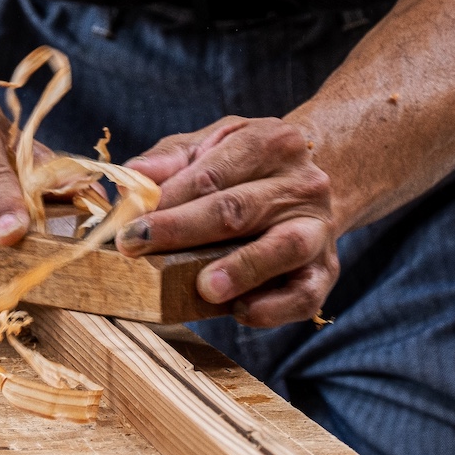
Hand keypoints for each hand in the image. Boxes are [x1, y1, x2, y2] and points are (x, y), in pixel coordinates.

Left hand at [115, 116, 338, 326]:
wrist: (318, 179)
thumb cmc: (248, 164)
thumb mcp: (214, 143)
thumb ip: (171, 158)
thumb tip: (133, 179)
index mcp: (270, 142)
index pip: (211, 173)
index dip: (166, 200)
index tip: (128, 223)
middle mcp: (300, 183)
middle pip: (237, 208)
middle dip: (183, 230)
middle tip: (138, 247)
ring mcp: (316, 227)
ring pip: (282, 248)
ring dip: (241, 269)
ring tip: (205, 288)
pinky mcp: (326, 269)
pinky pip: (304, 294)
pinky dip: (274, 308)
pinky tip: (241, 312)